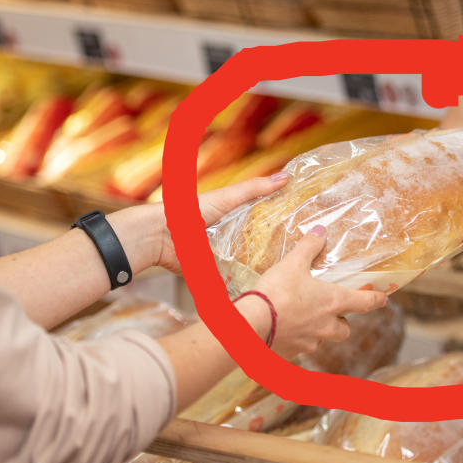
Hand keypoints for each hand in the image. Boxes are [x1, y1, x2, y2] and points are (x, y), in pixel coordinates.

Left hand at [155, 175, 289, 273]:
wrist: (160, 236)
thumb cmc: (191, 211)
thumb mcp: (228, 197)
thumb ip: (255, 189)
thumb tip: (286, 176)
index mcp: (231, 216)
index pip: (261, 220)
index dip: (279, 223)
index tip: (302, 228)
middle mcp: (228, 236)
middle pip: (256, 244)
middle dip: (273, 251)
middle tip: (297, 256)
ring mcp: (220, 256)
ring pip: (245, 264)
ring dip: (259, 269)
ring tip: (284, 274)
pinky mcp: (212, 273)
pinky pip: (230, 280)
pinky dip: (242, 283)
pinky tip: (261, 286)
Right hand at [244, 226, 387, 358]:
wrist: (250, 325)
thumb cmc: (276, 292)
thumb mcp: (292, 264)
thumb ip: (308, 247)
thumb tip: (320, 231)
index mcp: (333, 302)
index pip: (365, 303)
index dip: (376, 300)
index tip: (383, 299)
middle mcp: (326, 326)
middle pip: (344, 330)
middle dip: (341, 322)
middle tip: (330, 312)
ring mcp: (309, 342)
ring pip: (322, 340)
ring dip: (318, 332)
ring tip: (302, 320)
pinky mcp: (292, 354)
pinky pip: (300, 348)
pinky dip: (296, 341)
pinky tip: (283, 331)